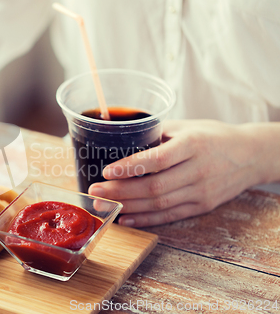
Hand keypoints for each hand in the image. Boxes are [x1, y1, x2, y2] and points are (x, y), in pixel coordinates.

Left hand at [88, 119, 263, 226]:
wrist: (251, 155)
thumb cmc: (213, 136)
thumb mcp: (186, 127)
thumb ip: (156, 135)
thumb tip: (120, 140)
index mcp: (192, 145)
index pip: (157, 159)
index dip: (130, 167)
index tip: (106, 171)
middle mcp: (197, 170)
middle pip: (154, 187)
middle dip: (120, 191)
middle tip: (94, 193)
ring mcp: (201, 191)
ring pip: (159, 204)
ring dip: (127, 207)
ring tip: (103, 206)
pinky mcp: (202, 206)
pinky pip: (170, 216)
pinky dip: (146, 219)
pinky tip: (125, 218)